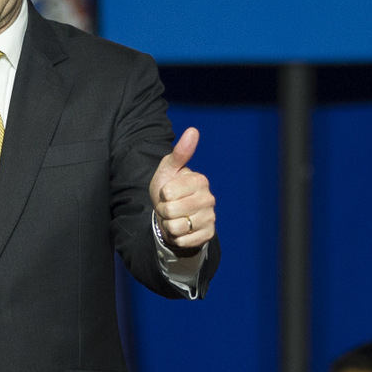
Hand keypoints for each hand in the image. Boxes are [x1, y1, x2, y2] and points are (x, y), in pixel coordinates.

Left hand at [148, 127, 215, 255]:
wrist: (174, 215)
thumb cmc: (169, 189)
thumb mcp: (169, 170)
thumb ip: (180, 153)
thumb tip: (193, 130)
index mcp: (200, 181)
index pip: (168, 193)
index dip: (162, 195)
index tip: (168, 193)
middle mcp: (209, 199)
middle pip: (171, 211)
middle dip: (164, 211)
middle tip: (169, 207)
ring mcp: (210, 218)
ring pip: (176, 227)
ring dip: (169, 225)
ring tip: (175, 218)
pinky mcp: (208, 235)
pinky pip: (183, 241)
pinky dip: (177, 237)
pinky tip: (182, 230)